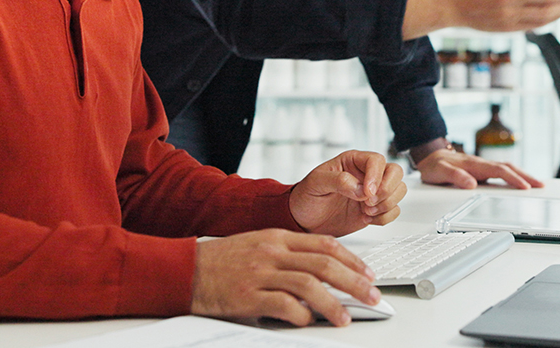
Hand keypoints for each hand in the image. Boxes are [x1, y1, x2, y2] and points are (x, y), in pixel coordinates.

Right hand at [192, 229, 379, 326]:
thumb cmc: (222, 261)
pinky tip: (308, 322)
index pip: (324, 244)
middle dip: (354, 281)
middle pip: (324, 264)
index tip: (368, 273)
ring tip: (346, 317)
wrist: (186, 270)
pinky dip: (300, 315)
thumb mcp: (258, 246)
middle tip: (372, 296)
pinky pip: (284, 306)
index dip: (352, 259)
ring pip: (309, 285)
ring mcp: (261, 274)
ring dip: (333, 303)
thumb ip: (287, 254)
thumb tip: (321, 272)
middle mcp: (272, 252)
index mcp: (277, 237)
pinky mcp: (248, 296)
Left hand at [288, 150, 405, 236]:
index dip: (376, 176)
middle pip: (395, 172)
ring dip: (386, 204)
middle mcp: (366, 174)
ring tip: (365, 211)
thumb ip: (338, 181)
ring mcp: (372, 192)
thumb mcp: (316, 183)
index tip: (367, 193)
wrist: (304, 220)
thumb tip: (360, 188)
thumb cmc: (307, 196)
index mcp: (352, 161)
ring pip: (399, 190)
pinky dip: (384, 217)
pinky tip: (366, 219)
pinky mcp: (374, 209)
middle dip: (387, 189)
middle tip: (369, 203)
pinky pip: (393, 210)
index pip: (376, 160)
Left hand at [415, 146, 543, 189]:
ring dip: (522, 175)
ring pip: (507, 169)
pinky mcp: (481, 171)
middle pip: (508, 168)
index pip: (499, 171)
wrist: (429, 156)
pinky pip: (501, 172)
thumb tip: (471, 184)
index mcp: (474, 165)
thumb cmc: (434, 165)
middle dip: (526, 176)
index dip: (513, 179)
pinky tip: (519, 183)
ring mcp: (482, 167)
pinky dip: (514, 176)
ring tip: (537, 185)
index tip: (526, 187)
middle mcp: (481, 164)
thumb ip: (455, 177)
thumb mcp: (440, 172)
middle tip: (541, 185)